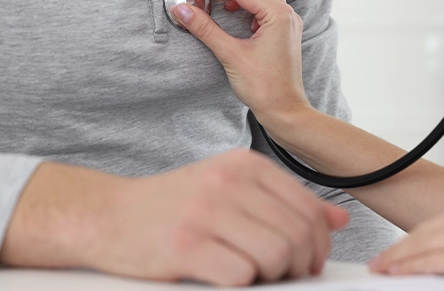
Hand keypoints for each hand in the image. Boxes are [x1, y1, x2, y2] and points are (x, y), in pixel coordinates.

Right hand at [0, 150, 348, 286]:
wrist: (106, 216)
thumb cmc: (172, 207)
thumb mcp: (231, 190)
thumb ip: (283, 203)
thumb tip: (337, 221)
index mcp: (244, 165)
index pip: (308, 208)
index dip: (316, 245)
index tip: (305, 262)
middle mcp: (228, 182)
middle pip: (297, 234)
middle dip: (298, 265)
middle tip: (281, 276)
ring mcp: (206, 212)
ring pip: (276, 255)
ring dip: (271, 277)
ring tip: (251, 275)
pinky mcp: (186, 245)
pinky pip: (241, 275)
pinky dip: (240, 283)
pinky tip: (223, 276)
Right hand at [172, 0, 310, 121]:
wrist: (284, 111)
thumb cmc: (264, 88)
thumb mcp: (230, 55)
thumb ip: (205, 29)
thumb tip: (182, 10)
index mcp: (278, 15)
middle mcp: (286, 13)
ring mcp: (287, 21)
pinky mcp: (283, 31)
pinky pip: (265, 3)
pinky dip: (246, 0)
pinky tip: (230, 9)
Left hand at [370, 193, 443, 289]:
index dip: (419, 237)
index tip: (402, 248)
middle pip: (428, 230)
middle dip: (401, 247)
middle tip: (382, 262)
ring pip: (426, 244)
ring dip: (399, 258)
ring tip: (381, 270)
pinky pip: (436, 261)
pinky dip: (410, 266)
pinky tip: (394, 273)